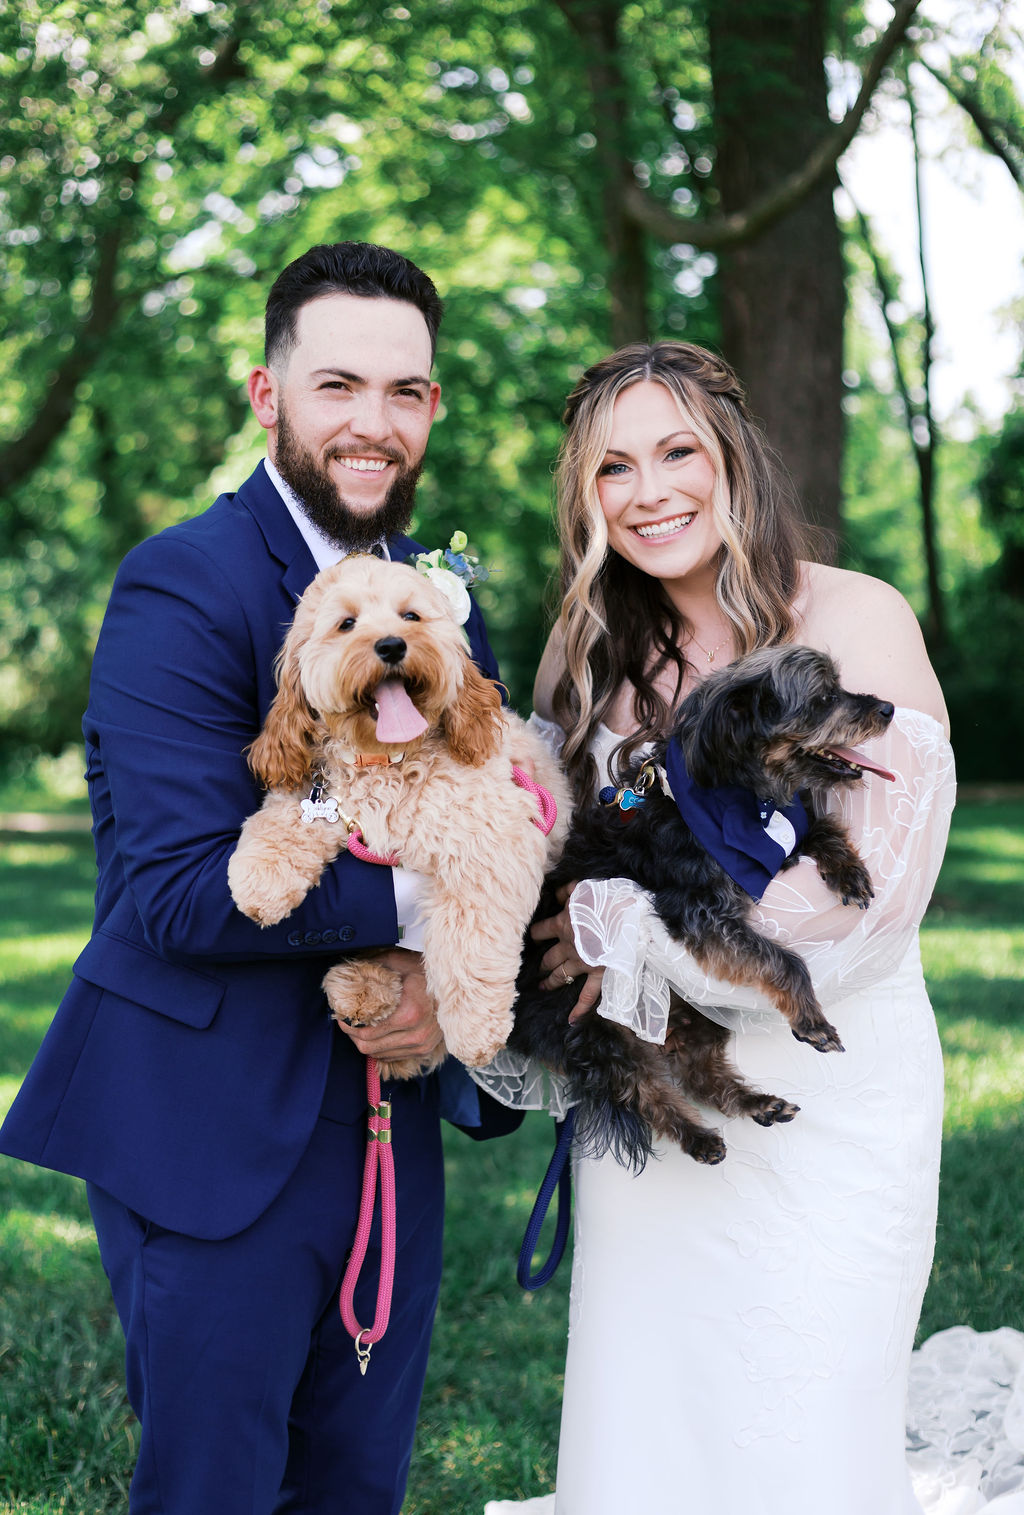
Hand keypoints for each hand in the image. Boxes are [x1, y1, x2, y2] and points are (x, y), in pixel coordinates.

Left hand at [334, 948, 444, 1063]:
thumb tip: (349, 971)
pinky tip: (377, 1033)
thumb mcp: (399, 962)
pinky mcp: (425, 1050)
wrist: (459, 984)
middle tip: (348, 1022)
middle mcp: (417, 1035)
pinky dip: (380, 1048)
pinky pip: (393, 1056)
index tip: (342, 1015)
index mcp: (410, 1014)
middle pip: (370, 1047)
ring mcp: (422, 1045)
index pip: (367, 1032)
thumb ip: (374, 967)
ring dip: (366, 1043)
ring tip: (360, 1027)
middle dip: (354, 1035)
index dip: (349, 1025)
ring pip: (380, 1055)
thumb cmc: (426, 970)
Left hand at [530, 881, 603, 1019]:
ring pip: (561, 975)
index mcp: (563, 925)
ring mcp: (582, 963)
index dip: (536, 933)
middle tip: (536, 967)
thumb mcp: (584, 888)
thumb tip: (556, 895)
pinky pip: (587, 996)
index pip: (542, 930)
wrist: (628, 917)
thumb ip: (568, 892)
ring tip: (543, 986)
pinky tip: (571, 1020)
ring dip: (551, 981)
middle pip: (549, 957)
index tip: (532, 936)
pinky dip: (579, 1009)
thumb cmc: (607, 899)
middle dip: (542, 962)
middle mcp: (568, 947)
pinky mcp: (598, 974)